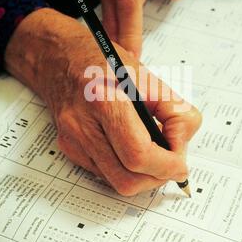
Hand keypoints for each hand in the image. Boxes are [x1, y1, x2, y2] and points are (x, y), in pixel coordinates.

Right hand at [5, 8, 201, 195]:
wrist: (60, 58)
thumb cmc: (105, 62)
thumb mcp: (148, 76)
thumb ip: (175, 110)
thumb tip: (181, 145)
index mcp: (104, 99)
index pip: (138, 153)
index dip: (166, 166)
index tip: (181, 164)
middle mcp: (82, 124)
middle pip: (127, 179)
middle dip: (156, 177)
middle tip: (171, 162)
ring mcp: (72, 140)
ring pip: (115, 183)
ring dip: (142, 176)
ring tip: (154, 153)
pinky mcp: (69, 148)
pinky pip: (104, 174)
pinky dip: (124, 168)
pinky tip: (130, 147)